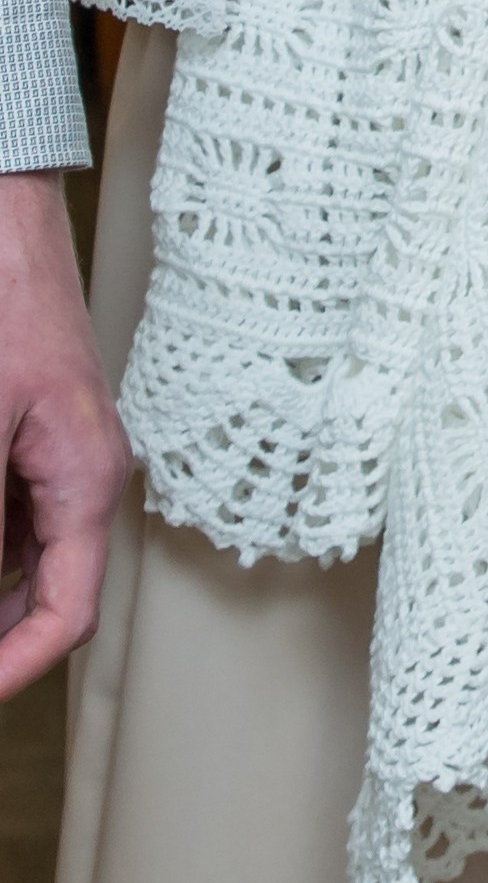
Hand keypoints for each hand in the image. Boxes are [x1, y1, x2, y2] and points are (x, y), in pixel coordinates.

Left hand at [0, 169, 130, 701]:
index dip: (13, 671)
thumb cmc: (3, 298)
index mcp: (86, 477)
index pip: (69, 614)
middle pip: (42, 593)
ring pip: (14, 556)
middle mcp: (79, 474)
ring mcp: (51, 453)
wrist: (3, 211)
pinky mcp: (24, 432)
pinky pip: (1, 513)